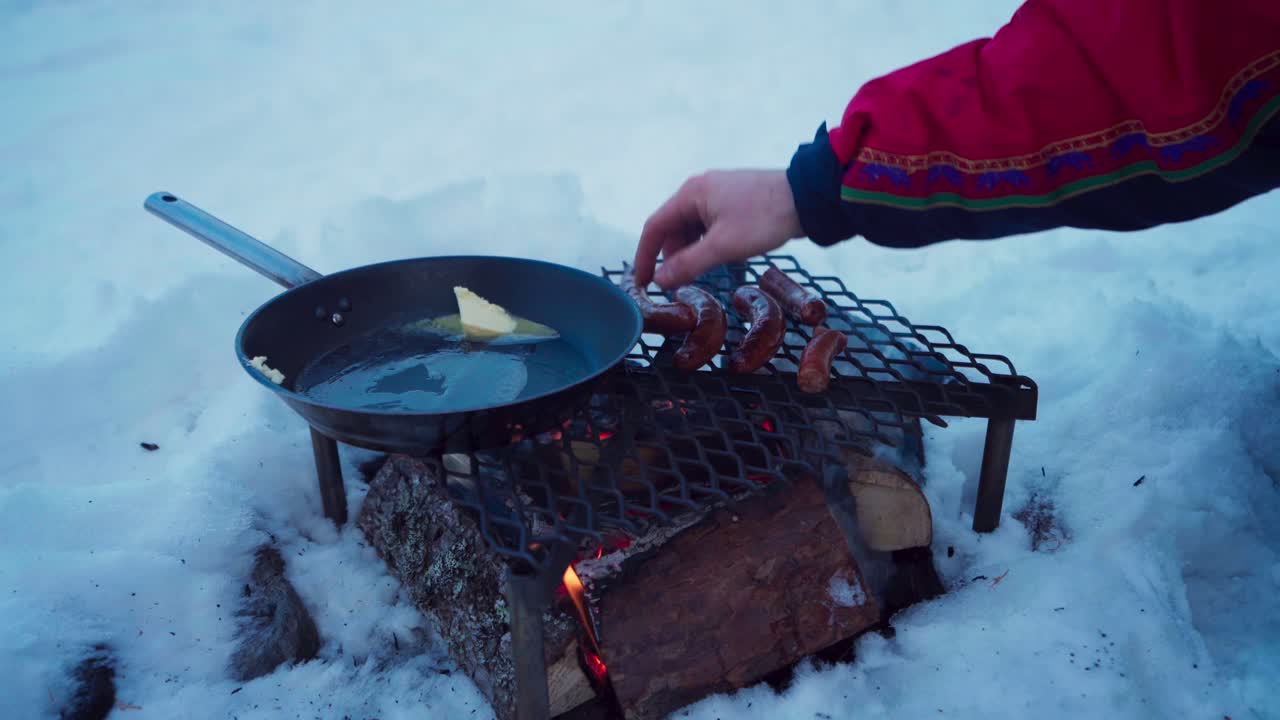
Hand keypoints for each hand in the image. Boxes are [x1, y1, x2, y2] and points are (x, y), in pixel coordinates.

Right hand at [633, 169, 804, 289]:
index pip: (654, 226)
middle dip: (671, 257)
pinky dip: (707, 244)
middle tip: (675, 284)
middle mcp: (699, 190)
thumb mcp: (723, 247)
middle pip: (672, 227)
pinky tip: (719, 259)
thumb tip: (660, 280)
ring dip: (691, 252)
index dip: (644, 256)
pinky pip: (709, 226)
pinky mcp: (733, 201)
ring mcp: (717, 194)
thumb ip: (687, 264)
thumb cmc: (764, 218)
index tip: (642, 282)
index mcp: (690, 194)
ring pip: (692, 228)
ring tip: (699, 274)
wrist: (807, 198)